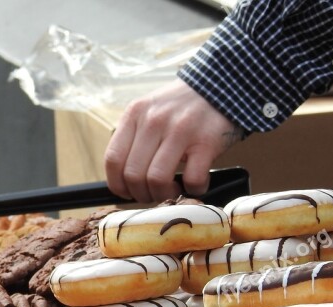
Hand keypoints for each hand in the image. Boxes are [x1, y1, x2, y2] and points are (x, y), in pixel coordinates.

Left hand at [104, 79, 242, 202]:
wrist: (220, 85)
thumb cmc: (180, 106)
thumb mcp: (148, 110)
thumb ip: (133, 137)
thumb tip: (122, 178)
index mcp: (135, 115)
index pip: (113, 159)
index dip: (117, 184)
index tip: (126, 192)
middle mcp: (154, 121)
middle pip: (133, 175)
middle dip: (140, 194)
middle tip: (151, 194)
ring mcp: (180, 131)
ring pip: (157, 180)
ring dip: (163, 195)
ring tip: (171, 191)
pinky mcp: (206, 142)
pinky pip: (192, 179)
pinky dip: (192, 189)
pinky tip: (194, 184)